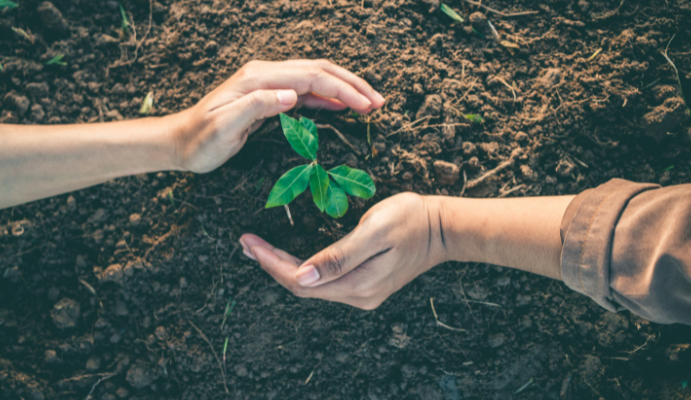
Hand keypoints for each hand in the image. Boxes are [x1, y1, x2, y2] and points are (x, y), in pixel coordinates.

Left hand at [165, 59, 384, 172]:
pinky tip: (342, 105)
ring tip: (369, 103)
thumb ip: (257, 107)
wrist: (180, 142)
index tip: (366, 105)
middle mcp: (265, 74)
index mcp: (258, 78)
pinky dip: (327, 96)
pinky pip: (305, 90)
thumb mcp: (224, 128)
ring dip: (343, 88)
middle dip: (351, 84)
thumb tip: (291, 95)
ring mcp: (267, 82)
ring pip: (315, 77)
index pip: (311, 76)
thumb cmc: (201, 141)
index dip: (342, 89)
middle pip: (319, 70)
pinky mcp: (268, 95)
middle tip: (378, 102)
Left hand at [239, 193, 448, 309]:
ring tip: (258, 249)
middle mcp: (357, 295)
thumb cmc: (411, 219)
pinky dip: (301, 269)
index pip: (301, 280)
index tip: (249, 243)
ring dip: (282, 267)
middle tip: (245, 243)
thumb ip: (339, 255)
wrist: (444, 227)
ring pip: (312, 286)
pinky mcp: (365, 284)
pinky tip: (288, 258)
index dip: (271, 263)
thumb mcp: (375, 231)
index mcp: (357, 283)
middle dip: (270, 265)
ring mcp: (362, 292)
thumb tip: (303, 275)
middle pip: (302, 286)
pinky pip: (324, 282)